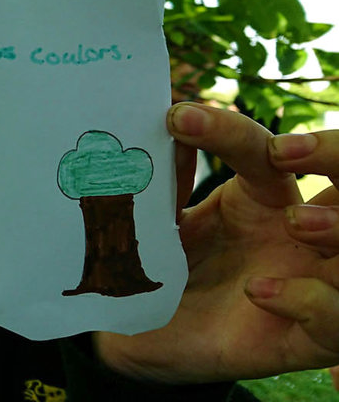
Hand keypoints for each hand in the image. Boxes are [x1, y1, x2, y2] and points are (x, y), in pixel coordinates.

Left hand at [95, 103, 338, 383]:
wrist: (144, 341)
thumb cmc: (162, 273)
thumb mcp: (157, 225)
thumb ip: (164, 182)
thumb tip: (165, 122)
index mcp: (263, 196)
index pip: (262, 149)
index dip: (229, 130)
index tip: (180, 120)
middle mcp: (299, 232)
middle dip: (337, 154)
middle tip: (286, 153)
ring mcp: (311, 282)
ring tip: (293, 224)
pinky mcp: (308, 337)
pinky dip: (312, 301)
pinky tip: (259, 293)